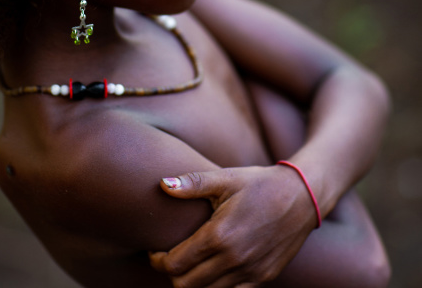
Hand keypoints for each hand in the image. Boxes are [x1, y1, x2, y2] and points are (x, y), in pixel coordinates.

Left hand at [149, 165, 317, 287]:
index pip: (175, 263)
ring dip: (193, 282)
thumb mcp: (226, 178)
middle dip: (172, 274)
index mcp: (219, 235)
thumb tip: (162, 184)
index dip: (158, 260)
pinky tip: (213, 269)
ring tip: (189, 263)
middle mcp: (234, 259)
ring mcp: (250, 272)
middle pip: (186, 285)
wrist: (302, 197)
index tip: (154, 251)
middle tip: (168, 258)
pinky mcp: (263, 278)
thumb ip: (192, 183)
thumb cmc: (259, 184)